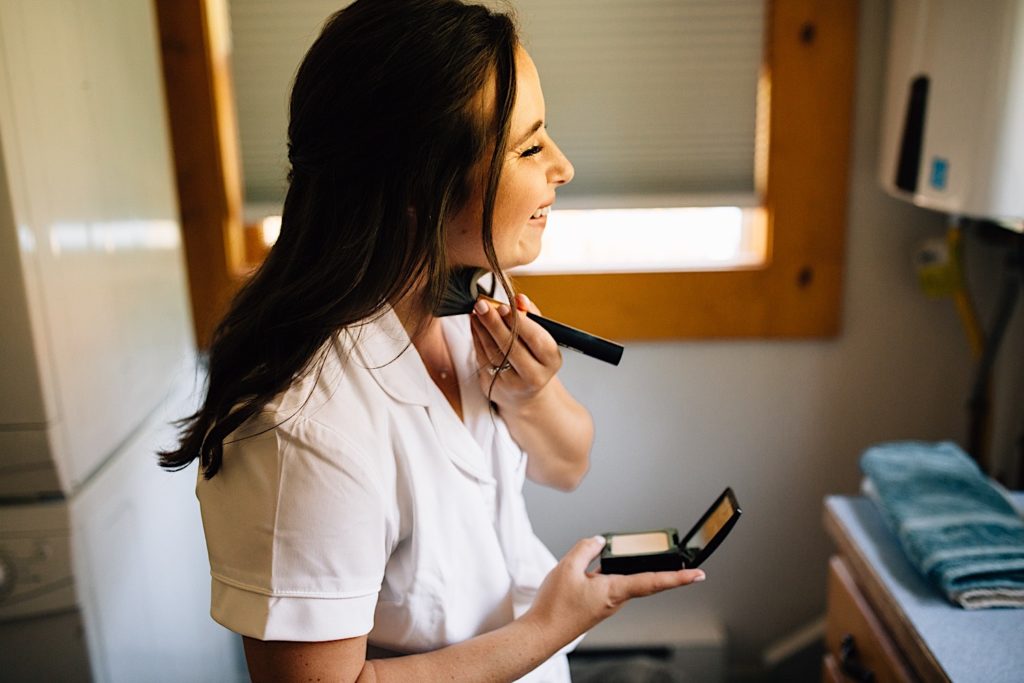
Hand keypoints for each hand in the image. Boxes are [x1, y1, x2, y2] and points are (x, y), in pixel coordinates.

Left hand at [470, 293, 560, 406]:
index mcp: (551, 360)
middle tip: (483, 305)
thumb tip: (520, 299)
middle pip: (511, 346)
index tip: (503, 306)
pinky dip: (476, 338)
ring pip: (493, 352)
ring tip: (477, 312)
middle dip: (494, 323)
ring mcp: (512, 383)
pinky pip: (482, 358)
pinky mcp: (493, 385)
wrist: (524, 391)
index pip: (535, 338)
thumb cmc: (533, 357)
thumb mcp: (539, 337)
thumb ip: (530, 315)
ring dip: (482, 328)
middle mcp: (534, 375)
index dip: (518, 321)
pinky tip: (475, 325)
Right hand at [523, 536, 705, 646]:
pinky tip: (599, 564)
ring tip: (632, 553)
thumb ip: (586, 549)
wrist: (542, 632)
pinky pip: (610, 584)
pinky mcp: (597, 604)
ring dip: (631, 568)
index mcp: (615, 590)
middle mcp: (616, 599)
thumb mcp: (567, 567)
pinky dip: (611, 572)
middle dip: (662, 569)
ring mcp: (607, 603)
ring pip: (625, 581)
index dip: (679, 578)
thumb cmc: (555, 606)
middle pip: (644, 580)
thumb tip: (598, 541)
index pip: (654, 581)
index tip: (699, 574)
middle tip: (681, 559)